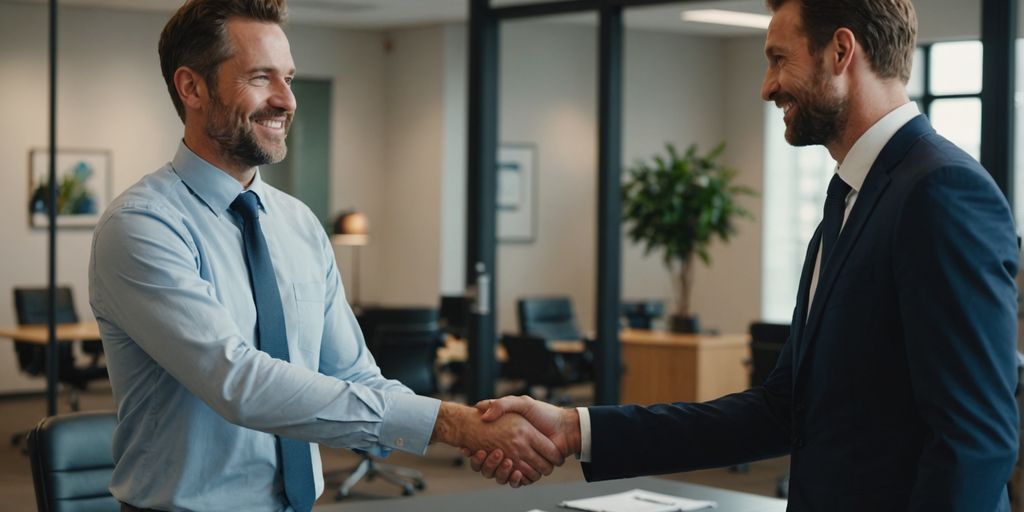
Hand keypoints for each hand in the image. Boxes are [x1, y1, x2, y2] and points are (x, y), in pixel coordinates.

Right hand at [464, 396, 580, 483]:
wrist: (566, 427)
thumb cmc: (545, 414)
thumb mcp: (521, 403)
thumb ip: (502, 404)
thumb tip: (482, 414)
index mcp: (508, 437)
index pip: (485, 449)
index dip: (476, 451)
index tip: (468, 448)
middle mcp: (513, 451)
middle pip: (491, 464)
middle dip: (484, 461)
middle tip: (479, 452)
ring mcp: (521, 462)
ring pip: (501, 474)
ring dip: (496, 470)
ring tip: (497, 456)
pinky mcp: (530, 472)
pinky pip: (516, 481)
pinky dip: (513, 479)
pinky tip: (512, 470)